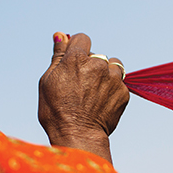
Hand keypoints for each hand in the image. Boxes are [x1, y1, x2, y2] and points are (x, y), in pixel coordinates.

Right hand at [38, 32, 128, 163]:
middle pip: (97, 56)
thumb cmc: (56, 112)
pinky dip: (112, 92)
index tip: (74, 63)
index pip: (82, 39)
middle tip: (81, 87)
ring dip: (106, 75)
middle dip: (91, 66)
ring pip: (113, 67)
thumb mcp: (48, 81)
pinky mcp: (123, 93)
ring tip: (95, 93)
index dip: (77, 50)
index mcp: (76, 59)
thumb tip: (61, 35)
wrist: (78, 137)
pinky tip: (101, 104)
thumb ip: (57, 57)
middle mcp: (98, 64)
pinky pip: (120, 85)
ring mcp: (113, 79)